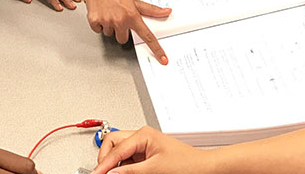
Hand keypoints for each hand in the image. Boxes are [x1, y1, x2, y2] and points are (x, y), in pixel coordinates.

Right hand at [84, 0, 170, 64]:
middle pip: (123, 39)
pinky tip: (101, 13)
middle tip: (118, 17)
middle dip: (121, 30)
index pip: (147, 36)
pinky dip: (99, 24)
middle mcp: (120, 20)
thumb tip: (166, 12)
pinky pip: (98, 30)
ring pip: (110, 34)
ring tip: (109, 12)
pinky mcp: (94, 21)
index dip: (156, 49)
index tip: (163, 59)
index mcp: (132, 16)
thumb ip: (150, 9)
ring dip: (109, 26)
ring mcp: (106, 22)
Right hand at [92, 127, 206, 173]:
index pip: (115, 149)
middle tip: (101, 172)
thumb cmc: (186, 163)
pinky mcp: (145, 156)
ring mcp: (142, 147)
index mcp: (143, 134)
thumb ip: (129, 171)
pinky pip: (127, 160)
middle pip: (112, 144)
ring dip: (114, 164)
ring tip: (114, 173)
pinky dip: (123, 168)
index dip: (103, 164)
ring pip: (118, 153)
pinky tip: (124, 173)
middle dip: (105, 159)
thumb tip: (110, 172)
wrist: (203, 168)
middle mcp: (141, 137)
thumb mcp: (154, 169)